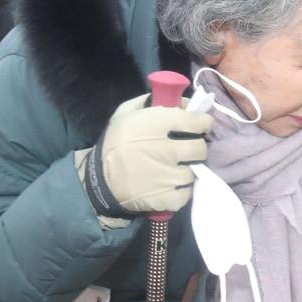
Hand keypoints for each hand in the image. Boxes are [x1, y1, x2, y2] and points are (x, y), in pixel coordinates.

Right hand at [76, 95, 212, 217]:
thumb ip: (154, 102)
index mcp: (156, 125)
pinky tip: (169, 185)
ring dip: (187, 170)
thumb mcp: (127, 113)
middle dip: (196, 148)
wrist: (99, 181)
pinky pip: (186, 193)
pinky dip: (181, 191)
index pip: (195, 121)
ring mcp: (167, 176)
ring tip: (175, 169)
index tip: (201, 125)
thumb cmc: (115, 143)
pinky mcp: (166, 198)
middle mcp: (165, 149)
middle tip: (188, 149)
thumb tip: (185, 103)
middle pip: (200, 148)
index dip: (202, 123)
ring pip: (193, 172)